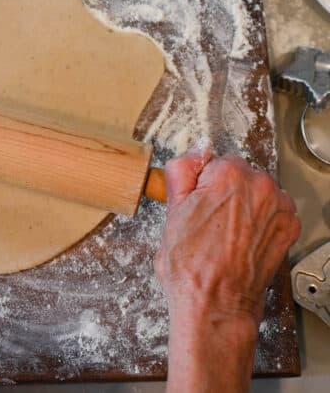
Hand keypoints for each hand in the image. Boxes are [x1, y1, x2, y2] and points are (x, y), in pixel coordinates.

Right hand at [154, 148, 299, 325]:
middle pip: (238, 175)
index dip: (200, 184)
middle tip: (206, 221)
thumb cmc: (190, 267)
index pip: (212, 162)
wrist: (215, 304)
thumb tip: (190, 157)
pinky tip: (242, 239)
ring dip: (243, 205)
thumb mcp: (171, 212)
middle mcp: (259, 186)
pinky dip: (260, 221)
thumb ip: (181, 174)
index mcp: (227, 175)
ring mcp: (278, 207)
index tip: (195, 204)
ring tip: (224, 233)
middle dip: (223, 191)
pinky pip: (272, 211)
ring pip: (256, 192)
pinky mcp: (289, 228)